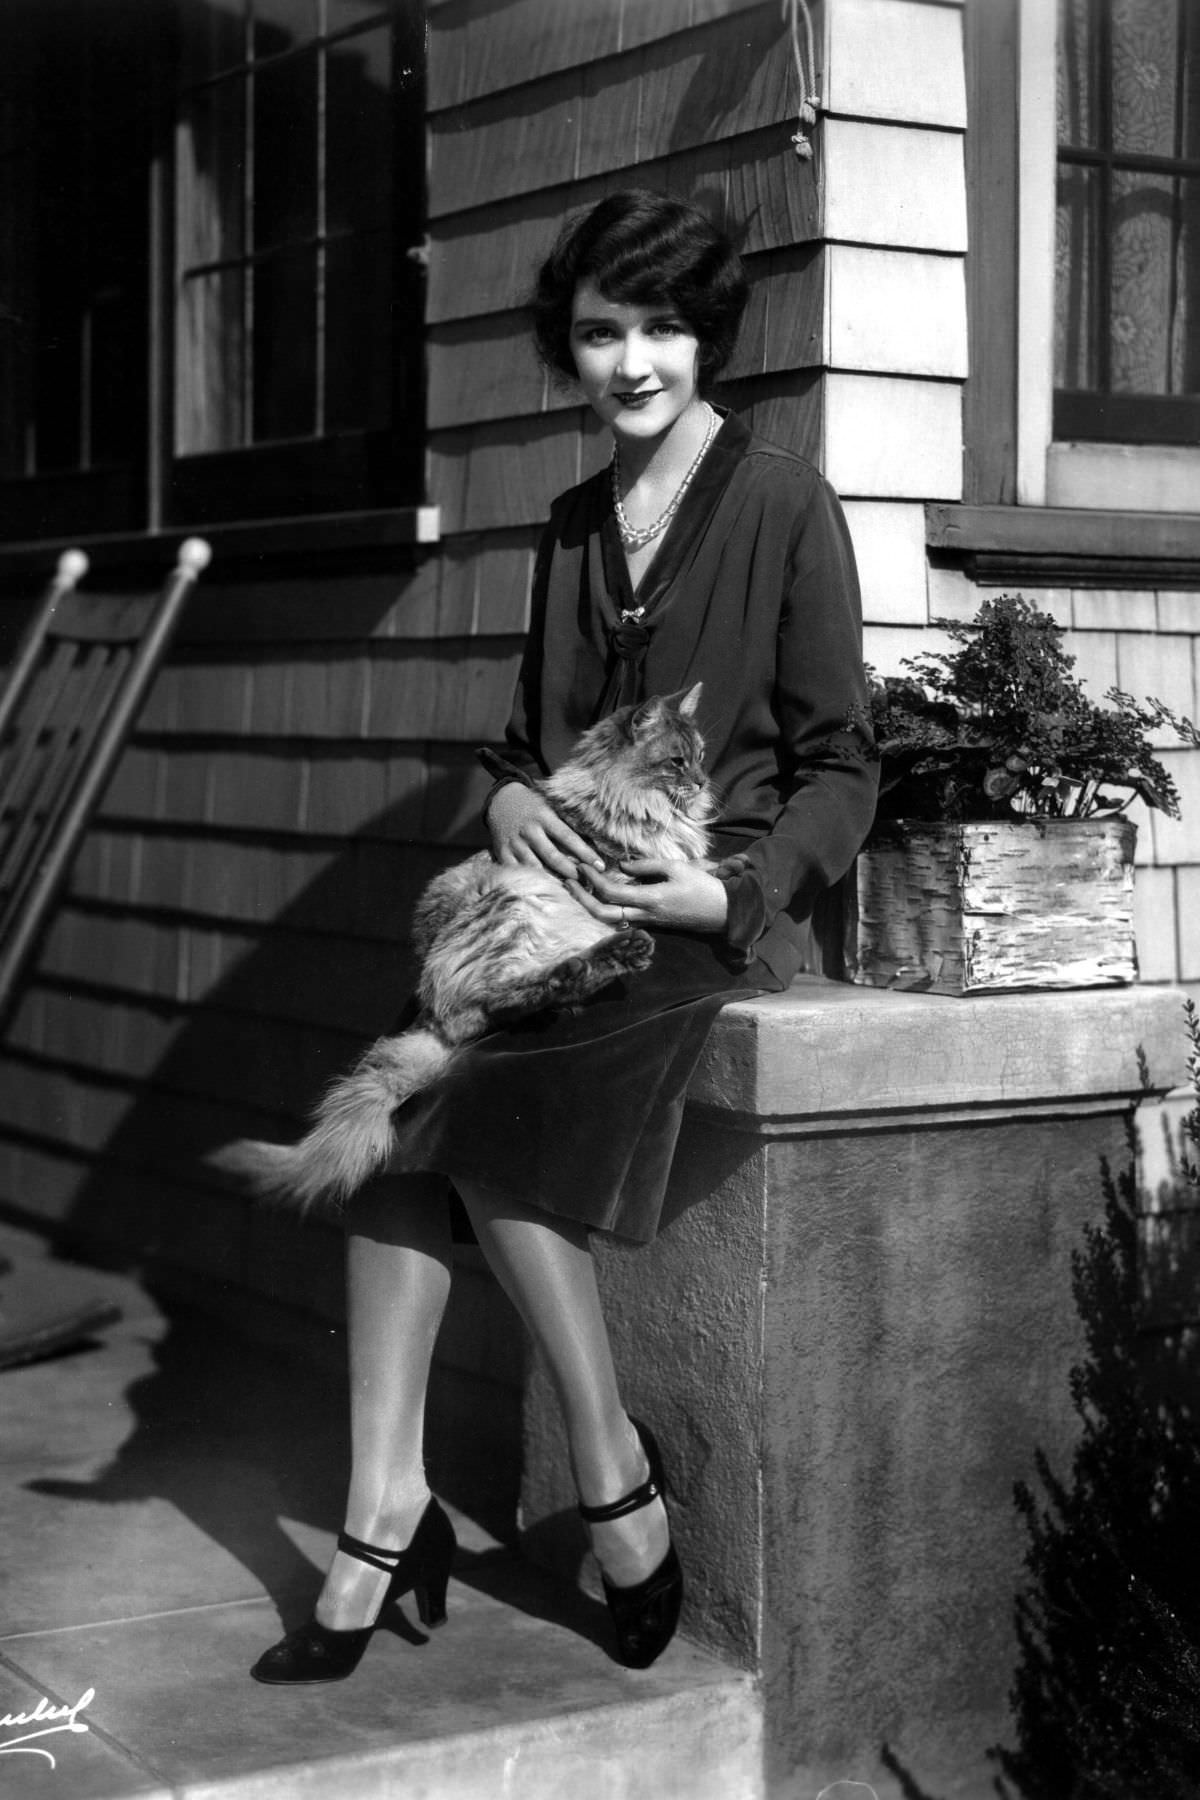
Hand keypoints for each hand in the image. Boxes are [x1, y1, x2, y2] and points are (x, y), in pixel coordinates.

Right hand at [487, 782, 604, 880]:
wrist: (501, 801)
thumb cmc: (534, 806)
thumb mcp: (551, 807)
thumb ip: (568, 823)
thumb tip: (597, 841)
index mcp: (544, 816)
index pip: (569, 837)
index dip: (585, 853)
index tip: (601, 866)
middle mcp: (529, 830)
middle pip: (553, 856)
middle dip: (571, 871)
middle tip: (586, 882)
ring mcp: (514, 843)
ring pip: (536, 867)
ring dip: (553, 880)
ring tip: (570, 890)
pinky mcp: (502, 853)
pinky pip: (518, 872)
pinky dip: (531, 881)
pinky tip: (545, 889)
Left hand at [566, 858, 729, 932]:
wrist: (724, 912)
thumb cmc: (703, 887)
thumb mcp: (676, 868)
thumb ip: (646, 866)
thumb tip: (621, 866)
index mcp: (649, 900)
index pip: (610, 892)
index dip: (592, 880)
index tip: (581, 865)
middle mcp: (644, 915)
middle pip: (602, 914)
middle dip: (581, 899)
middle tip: (568, 881)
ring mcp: (647, 921)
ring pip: (610, 919)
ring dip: (590, 904)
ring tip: (578, 887)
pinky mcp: (651, 922)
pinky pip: (621, 918)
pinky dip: (606, 907)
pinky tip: (599, 895)